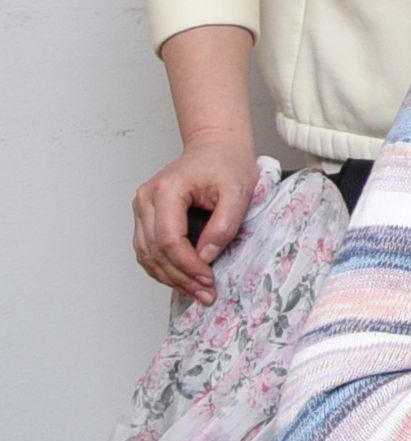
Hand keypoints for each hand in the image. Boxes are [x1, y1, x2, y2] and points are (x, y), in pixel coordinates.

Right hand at [133, 134, 261, 302]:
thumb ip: (223, 225)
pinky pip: (147, 249)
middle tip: (205, 295)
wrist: (216, 145)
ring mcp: (142, 207)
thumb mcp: (238, 191)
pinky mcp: (146, 215)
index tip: (208, 280)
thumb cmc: (227, 163)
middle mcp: (146, 199)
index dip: (187, 266)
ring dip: (169, 277)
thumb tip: (206, 257)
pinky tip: (182, 279)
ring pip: (146, 254)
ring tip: (196, 292)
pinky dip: (162, 267)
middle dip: (180, 277)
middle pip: (155, 250)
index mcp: (166, 190)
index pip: (169, 239)